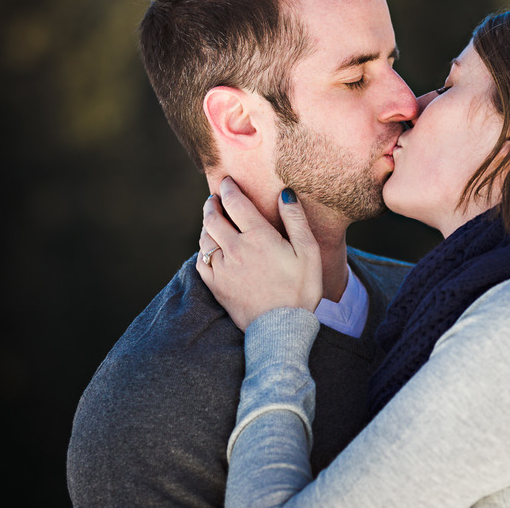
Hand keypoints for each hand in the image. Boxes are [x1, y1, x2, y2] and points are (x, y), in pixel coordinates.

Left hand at [196, 178, 322, 330]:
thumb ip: (295, 220)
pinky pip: (201, 261)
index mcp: (258, 236)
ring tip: (211, 218)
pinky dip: (203, 249)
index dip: (229, 188)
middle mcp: (235, 249)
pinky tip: (209, 247)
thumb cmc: (301, 289)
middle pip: (213, 217)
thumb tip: (285, 193)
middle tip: (214, 197)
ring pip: (205, 238)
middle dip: (212, 203)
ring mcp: (222, 268)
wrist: (282, 328)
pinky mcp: (216, 286)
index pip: (235, 202)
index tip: (227, 181)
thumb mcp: (308, 252)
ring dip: (206, 224)